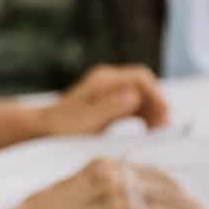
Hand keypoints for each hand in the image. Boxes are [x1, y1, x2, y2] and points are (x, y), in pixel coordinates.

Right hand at [12, 158, 199, 208]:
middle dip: (186, 199)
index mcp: (105, 167)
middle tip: (201, 208)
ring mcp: (119, 208)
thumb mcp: (81, 181)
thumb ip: (110, 182)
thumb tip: (137, 189)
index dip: (173, 184)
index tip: (184, 191)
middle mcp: (116, 183)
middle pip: (165, 189)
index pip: (152, 173)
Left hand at [35, 65, 170, 137]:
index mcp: (104, 81)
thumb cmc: (63, 126)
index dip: (156, 93)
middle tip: (165, 126)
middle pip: (144, 86)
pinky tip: (150, 130)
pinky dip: (145, 116)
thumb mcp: (88, 120)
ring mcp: (110, 91)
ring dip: (153, 112)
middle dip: (158, 104)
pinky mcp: (111, 103)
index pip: (140, 78)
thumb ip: (111, 107)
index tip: (165, 112)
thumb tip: (134, 96)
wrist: (43, 128)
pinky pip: (134, 106)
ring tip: (160, 131)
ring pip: (142, 97)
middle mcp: (109, 82)